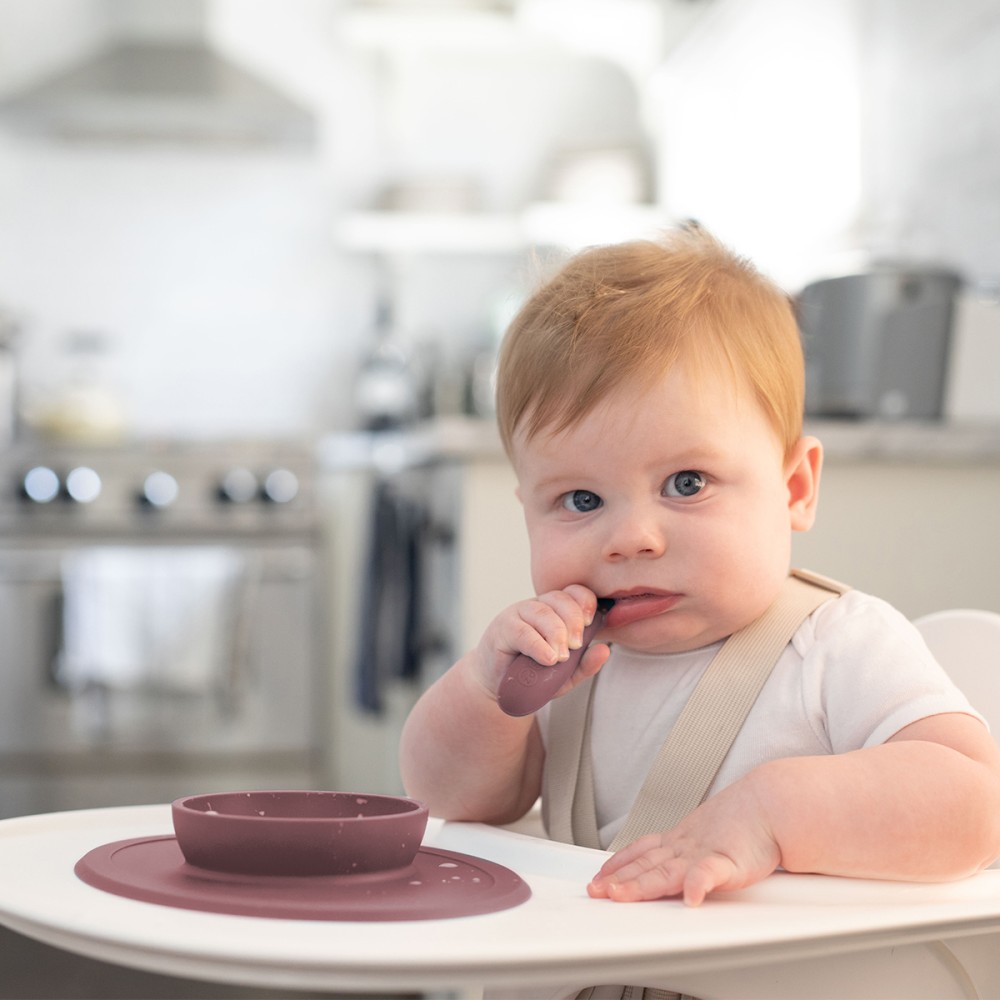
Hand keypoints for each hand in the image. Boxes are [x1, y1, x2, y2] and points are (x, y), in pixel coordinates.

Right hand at [475, 585, 610, 702]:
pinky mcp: (502, 628)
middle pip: (560, 600)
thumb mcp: (565, 674)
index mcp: (556, 611)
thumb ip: (585, 664)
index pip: (574, 593)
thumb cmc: (533, 675)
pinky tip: (547, 658)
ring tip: (561, 657)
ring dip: (556, 633)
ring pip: (542, 613)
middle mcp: (538, 607)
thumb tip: (604, 650)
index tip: (591, 622)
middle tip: (576, 646)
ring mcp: (519, 614)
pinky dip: (537, 645)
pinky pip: (522, 631)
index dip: (585, 602)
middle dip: (573, 621)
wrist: (500, 688)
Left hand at [587, 775, 781, 906]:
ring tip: (619, 894)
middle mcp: (685, 847)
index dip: (618, 863)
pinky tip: (689, 899)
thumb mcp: (706, 834)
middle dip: (618, 879)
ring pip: (665, 871)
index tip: (599, 875)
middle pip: (645, 865)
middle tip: (595, 890)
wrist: (770, 804)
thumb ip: (689, 853)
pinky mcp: (728, 862)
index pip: (642, 852)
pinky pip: (709, 875)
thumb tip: (676, 869)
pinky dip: (696, 885)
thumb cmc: (743, 823)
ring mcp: (703, 854)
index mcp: (680, 841)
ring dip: (641, 884)